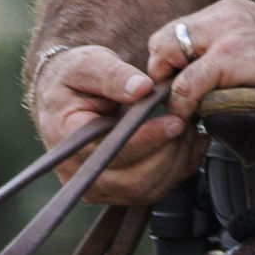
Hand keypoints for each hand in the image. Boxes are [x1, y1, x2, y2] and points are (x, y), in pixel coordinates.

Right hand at [30, 43, 202, 203]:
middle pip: (134, 180)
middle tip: (187, 122)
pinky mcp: (115, 189)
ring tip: (187, 129)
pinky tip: (188, 144)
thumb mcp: (89, 64)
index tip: (175, 122)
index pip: (112, 151)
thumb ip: (113, 76)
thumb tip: (141, 88)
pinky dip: (178, 169)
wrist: (68, 93)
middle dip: (170, 152)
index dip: (149, 139)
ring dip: (177, 162)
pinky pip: (153, 190)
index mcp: (67, 138)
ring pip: (147, 190)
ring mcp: (96, 185)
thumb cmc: (75, 77)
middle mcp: (77, 170)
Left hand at [149, 0, 254, 127]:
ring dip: (170, 90)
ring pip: (169, 59)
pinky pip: (187, 83)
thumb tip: (204, 80)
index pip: (177, 30)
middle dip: (163, 72)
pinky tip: (191, 117)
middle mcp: (226, 15)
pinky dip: (182, 104)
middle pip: (164, 40)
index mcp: (233, 10)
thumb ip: (235, 49)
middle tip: (174, 100)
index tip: (175, 85)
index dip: (170, 61)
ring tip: (181, 111)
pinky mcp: (232, 57)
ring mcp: (227, 33)